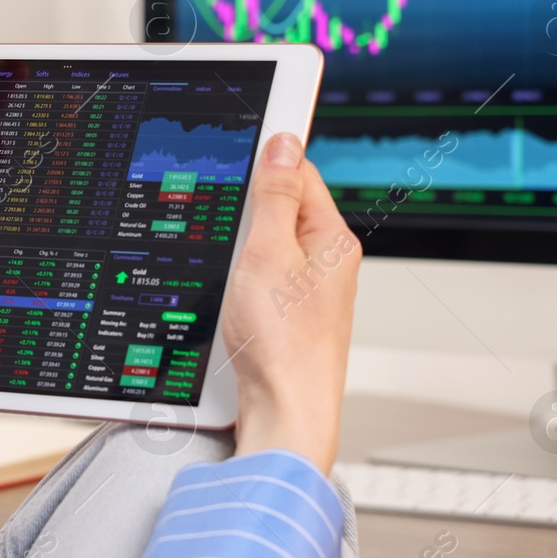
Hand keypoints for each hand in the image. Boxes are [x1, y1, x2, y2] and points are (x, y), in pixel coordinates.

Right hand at [218, 134, 360, 472]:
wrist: (283, 414)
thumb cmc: (284, 345)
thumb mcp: (267, 252)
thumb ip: (274, 195)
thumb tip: (282, 143)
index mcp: (331, 239)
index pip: (300, 174)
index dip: (265, 162)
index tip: (236, 150)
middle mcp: (324, 265)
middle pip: (276, 211)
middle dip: (243, 215)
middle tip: (226, 232)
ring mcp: (303, 294)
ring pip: (260, 249)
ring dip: (236, 253)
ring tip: (228, 274)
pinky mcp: (282, 319)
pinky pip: (254, 282)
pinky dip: (234, 282)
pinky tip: (225, 298)